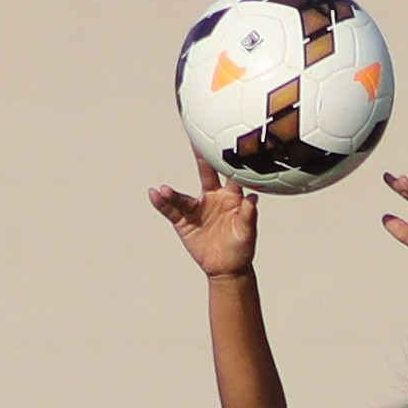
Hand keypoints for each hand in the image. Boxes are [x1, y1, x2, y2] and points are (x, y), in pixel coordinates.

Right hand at [149, 152, 258, 277]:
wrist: (228, 268)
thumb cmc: (242, 248)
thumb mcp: (247, 233)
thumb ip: (248, 215)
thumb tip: (252, 199)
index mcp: (232, 197)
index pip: (230, 174)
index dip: (229, 158)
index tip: (226, 140)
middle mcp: (213, 197)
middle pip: (205, 174)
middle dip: (201, 157)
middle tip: (194, 139)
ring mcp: (197, 208)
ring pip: (183, 196)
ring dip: (173, 193)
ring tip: (165, 190)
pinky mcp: (183, 221)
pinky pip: (170, 210)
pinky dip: (162, 203)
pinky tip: (154, 195)